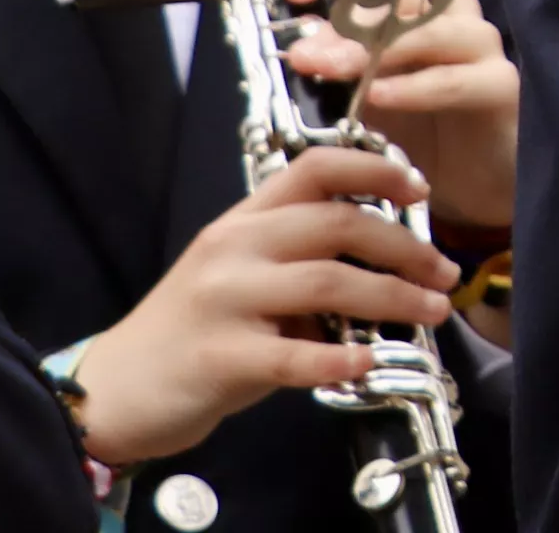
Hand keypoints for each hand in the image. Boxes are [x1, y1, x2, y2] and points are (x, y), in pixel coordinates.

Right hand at [66, 146, 456, 463]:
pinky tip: (370, 362)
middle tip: (444, 270)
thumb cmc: (192, 330)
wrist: (114, 389)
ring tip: (432, 311)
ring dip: (393, 297)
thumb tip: (387, 260)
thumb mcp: (242, 276)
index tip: (420, 188)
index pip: (315, 168)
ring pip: (328, 282)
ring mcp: (225, 301)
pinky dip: (340, 358)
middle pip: (338, 225)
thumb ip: (300, 258)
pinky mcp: (219, 356)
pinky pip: (293, 355)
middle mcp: (235, 249)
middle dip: (405, 246)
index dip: (375, 169)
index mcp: (244, 221)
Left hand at [284, 0, 519, 227]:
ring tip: (340, 70)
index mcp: (427, 18)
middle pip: (411, 2)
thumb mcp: (369, 100)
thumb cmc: (422, 136)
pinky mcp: (501, 86)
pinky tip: (380, 96)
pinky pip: (457, 79)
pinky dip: (416, 86)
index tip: (297, 3)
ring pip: (439, 29)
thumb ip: (343, 72)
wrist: (470, 188)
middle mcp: (459, 23)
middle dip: (356, 26)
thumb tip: (302, 49)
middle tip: (311, 55)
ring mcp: (484, 51)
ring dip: (385, 48)